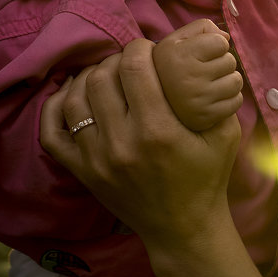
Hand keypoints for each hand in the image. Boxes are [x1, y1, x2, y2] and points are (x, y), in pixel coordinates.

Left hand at [39, 39, 240, 244]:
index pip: (134, 68)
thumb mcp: (225, 134)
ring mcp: (96, 159)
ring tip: (107, 76)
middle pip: (102, 77)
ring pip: (76, 98)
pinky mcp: (81, 172)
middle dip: (116, 60)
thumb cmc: (207, 177)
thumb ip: (218, 94)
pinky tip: (73, 94)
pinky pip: (51, 132)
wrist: (183, 228)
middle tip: (130, 63)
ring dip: (89, 78)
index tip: (149, 49)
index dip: (139, 47)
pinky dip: (56, 106)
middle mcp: (122, 143)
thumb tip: (207, 53)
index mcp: (158, 131)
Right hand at [152, 19, 243, 131]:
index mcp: (177, 56)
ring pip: (236, 81)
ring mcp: (197, 100)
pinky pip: (236, 101)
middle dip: (221, 63)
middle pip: (230, 61)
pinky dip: (229, 99)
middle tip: (205, 71)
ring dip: (228, 80)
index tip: (203, 53)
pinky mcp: (206, 118)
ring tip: (211, 84)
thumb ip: (201, 28)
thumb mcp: (176, 41)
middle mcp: (187, 78)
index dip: (215, 45)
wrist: (155, 106)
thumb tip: (227, 37)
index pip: (221, 42)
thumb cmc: (171, 67)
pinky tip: (213, 99)